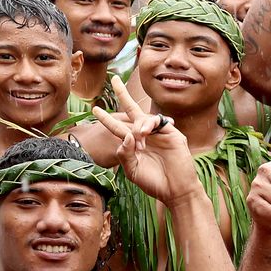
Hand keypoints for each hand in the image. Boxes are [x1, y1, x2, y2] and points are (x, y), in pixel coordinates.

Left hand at [95, 80, 198, 205]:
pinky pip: (159, 122)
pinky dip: (149, 125)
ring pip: (144, 117)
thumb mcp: (132, 170)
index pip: (119, 127)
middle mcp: (147, 136)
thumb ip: (124, 154)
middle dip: (124, 94)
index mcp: (135, 144)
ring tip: (139, 138)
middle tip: (114, 79)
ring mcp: (161, 134)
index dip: (107, 119)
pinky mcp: (174, 135)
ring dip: (138, 124)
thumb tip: (125, 135)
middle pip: (133, 111)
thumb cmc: (154, 183)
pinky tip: (145, 133)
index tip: (94, 110)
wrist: (175, 191)